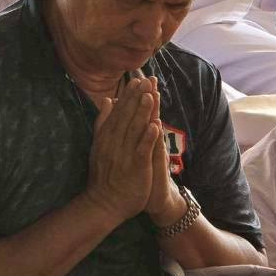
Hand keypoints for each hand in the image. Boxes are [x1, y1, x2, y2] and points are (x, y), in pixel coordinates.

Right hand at [83, 77, 158, 224]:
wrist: (103, 203)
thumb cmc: (104, 173)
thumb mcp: (99, 144)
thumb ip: (103, 122)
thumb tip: (107, 100)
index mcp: (107, 136)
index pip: (119, 111)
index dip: (128, 96)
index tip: (137, 79)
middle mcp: (114, 143)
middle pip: (127, 117)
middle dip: (137, 98)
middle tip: (146, 80)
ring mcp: (123, 155)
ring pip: (134, 130)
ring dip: (142, 112)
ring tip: (150, 96)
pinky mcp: (134, 169)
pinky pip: (141, 151)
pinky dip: (147, 138)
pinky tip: (155, 126)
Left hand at [142, 79, 186, 226]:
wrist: (156, 200)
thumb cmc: (141, 173)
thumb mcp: (134, 150)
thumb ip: (128, 130)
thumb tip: (119, 111)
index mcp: (141, 137)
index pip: (140, 113)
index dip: (139, 96)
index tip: (137, 75)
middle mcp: (150, 142)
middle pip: (150, 116)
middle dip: (149, 96)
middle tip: (150, 77)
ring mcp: (154, 153)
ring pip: (154, 130)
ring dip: (154, 112)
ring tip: (154, 93)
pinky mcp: (156, 166)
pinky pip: (156, 150)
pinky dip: (155, 138)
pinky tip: (156, 125)